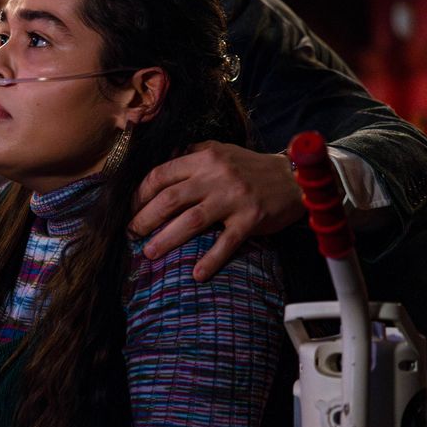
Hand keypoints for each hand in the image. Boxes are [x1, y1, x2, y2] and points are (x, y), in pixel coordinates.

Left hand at [130, 141, 304, 280]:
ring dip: (166, 239)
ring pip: (191, 221)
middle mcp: (216, 177)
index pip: (162, 174)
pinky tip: (197, 274)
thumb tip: (160, 170)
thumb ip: (191, 156)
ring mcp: (234, 198)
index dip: (141, 194)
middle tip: (131, 234)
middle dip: (145, 219)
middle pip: (170, 199)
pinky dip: (211, 260)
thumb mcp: (220, 152)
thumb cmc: (250, 167)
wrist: (294, 178)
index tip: (131, 210)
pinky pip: (226, 242)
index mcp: (204, 159)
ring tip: (149, 253)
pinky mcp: (251, 219)